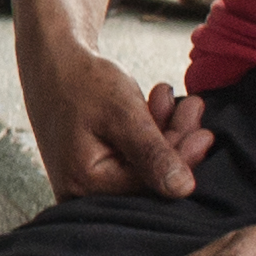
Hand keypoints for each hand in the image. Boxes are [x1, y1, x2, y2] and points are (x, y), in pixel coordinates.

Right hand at [28, 45, 208, 200]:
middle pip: (146, 178)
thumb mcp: (122, 114)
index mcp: (84, 184)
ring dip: (164, 133)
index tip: (205, 134)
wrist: (49, 62)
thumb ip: (152, 154)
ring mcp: (85, 182)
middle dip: (174, 142)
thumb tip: (183, 189)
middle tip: (193, 108)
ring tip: (173, 99)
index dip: (180, 160)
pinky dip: (147, 133)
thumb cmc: (80, 82)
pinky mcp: (93, 169)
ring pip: (141, 166)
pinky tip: (156, 104)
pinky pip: (129, 158)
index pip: (148, 184)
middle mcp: (81, 193)